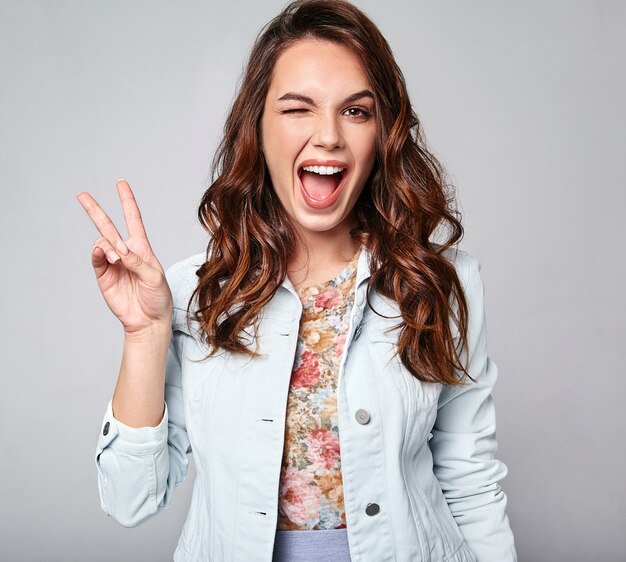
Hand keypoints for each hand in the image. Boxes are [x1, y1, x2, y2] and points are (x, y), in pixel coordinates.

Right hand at [76, 180, 172, 334]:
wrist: (148, 320)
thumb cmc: (157, 297)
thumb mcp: (154, 276)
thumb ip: (137, 261)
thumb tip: (118, 249)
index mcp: (141, 248)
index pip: (133, 219)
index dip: (127, 201)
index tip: (121, 183)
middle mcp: (125, 252)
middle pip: (107, 226)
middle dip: (94, 210)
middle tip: (81, 195)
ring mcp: (112, 263)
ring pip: (101, 242)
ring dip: (107, 244)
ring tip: (116, 257)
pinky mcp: (103, 276)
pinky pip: (96, 259)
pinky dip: (99, 253)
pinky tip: (106, 256)